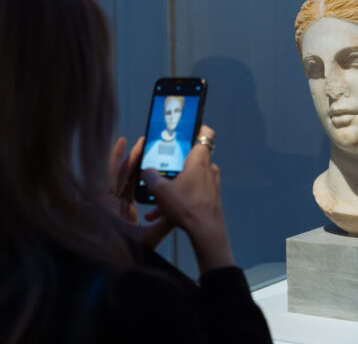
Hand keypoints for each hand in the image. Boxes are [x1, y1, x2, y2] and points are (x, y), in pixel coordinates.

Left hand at [104, 136, 173, 248]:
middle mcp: (107, 202)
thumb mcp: (145, 239)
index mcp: (106, 205)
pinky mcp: (121, 211)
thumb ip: (163, 224)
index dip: (117, 156)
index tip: (123, 141)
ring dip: (136, 165)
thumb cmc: (122, 253)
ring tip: (148, 150)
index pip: (112, 175)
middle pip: (120, 174)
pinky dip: (136, 178)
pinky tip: (144, 170)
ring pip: (125, 180)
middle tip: (145, 142)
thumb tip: (181, 210)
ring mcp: (113, 206)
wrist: (108, 268)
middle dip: (133, 157)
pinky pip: (127, 189)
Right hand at [141, 125, 233, 271]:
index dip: (197, 126)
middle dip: (174, 163)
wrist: (206, 232)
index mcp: (199, 160)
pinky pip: (192, 193)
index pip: (205, 132)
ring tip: (156, 200)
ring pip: (189, 178)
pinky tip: (161, 213)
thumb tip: (145, 171)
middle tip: (160, 168)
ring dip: (173, 186)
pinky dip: (178, 198)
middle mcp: (209, 168)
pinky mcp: (210, 197)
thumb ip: (150, 176)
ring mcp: (211, 183)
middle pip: (191, 157)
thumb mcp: (161, 190)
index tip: (185, 126)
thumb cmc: (187, 207)